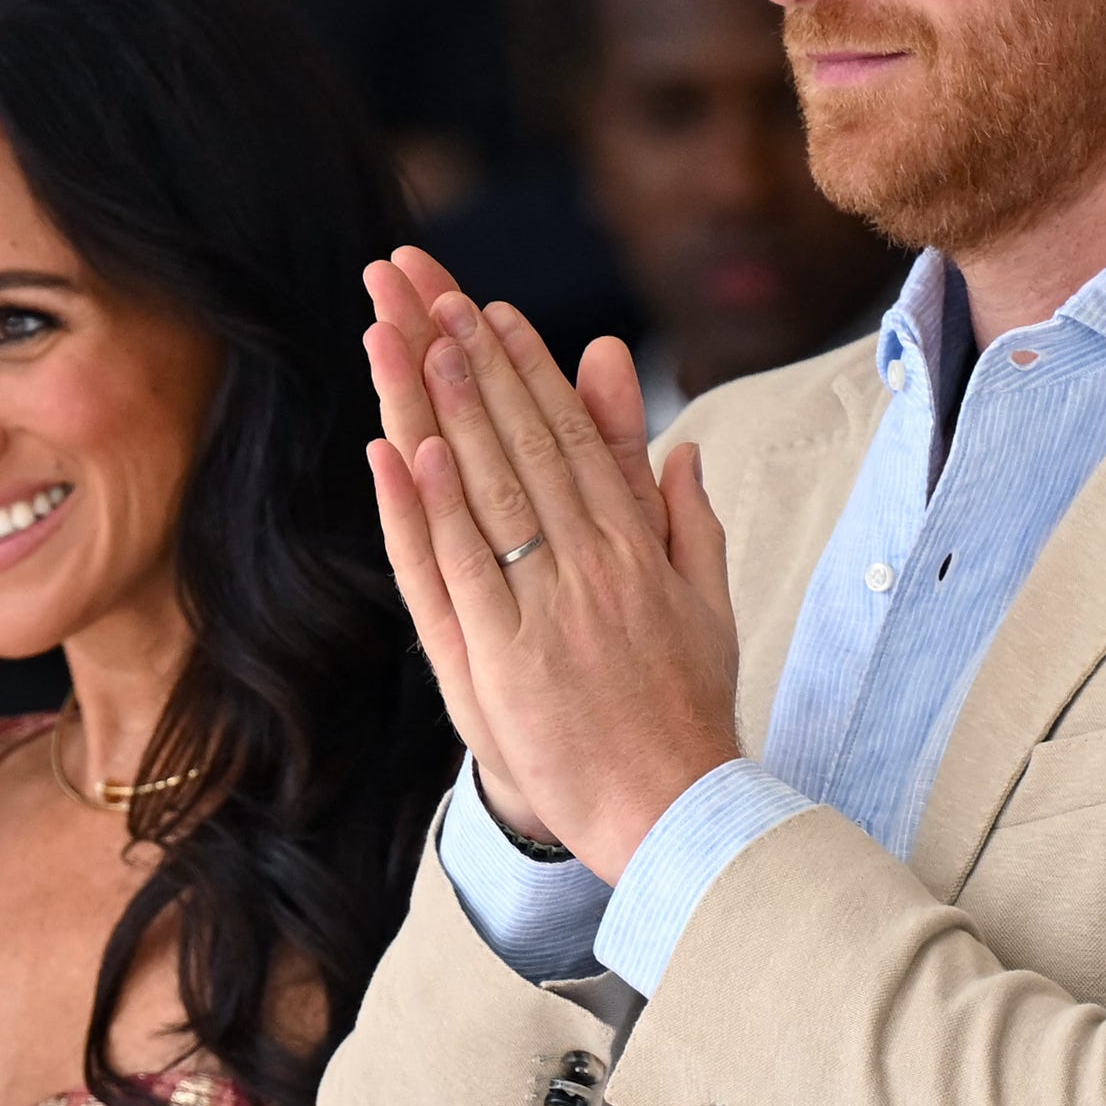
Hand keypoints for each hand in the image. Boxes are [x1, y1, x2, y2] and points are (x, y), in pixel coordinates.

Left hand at [366, 281, 740, 879]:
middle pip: (519, 443)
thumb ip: (687, 518)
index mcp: (637, 546)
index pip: (573, 436)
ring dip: (438, 409)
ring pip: (483, 493)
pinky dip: (427, 512)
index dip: (526, 367)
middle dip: (469, 358)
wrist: (676, 815)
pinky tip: (402, 452)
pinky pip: (455, 574)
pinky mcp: (501, 665)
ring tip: (401, 338)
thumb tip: (680, 444)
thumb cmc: (687, 708)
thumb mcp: (704, 600)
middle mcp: (591, 567)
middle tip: (425, 290)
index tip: (487, 309)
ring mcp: (543, 613)